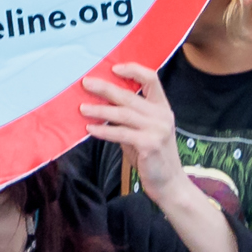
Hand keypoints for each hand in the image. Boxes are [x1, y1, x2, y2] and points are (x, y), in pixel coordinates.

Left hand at [80, 62, 186, 201]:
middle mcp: (161, 115)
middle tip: (85, 83)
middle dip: (105, 88)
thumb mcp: (144, 130)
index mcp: (162, 107)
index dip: (132, 70)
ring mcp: (157, 129)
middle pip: (129, 95)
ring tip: (82, 108)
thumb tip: (100, 102)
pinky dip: (104, 130)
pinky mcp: (149, 144)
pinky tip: (91, 129)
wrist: (169, 183)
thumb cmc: (152, 155)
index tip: (113, 68)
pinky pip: (121, 133)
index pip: (151, 78)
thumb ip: (129, 116)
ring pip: (123, 113)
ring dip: (100, 110)